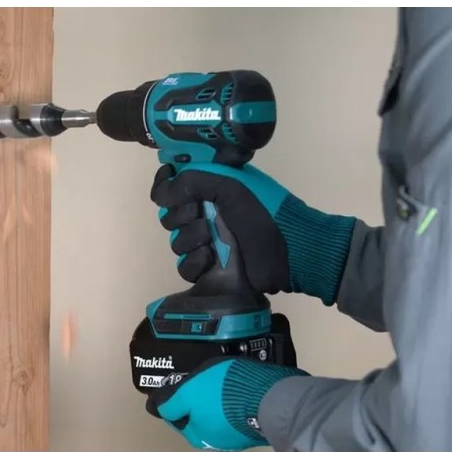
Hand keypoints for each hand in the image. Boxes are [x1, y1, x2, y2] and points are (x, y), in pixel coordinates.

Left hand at [146, 357, 308, 450]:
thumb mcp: (190, 390)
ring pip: (220, 413)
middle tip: (203, 378)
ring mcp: (239, 434)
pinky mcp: (258, 424)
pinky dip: (237, 398)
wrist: (272, 396)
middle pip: (199, 415)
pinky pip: (240, 409)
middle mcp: (218, 442)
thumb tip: (154, 407)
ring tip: (223, 378)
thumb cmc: (225, 393)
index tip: (180, 383)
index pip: (176, 416)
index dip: (175, 398)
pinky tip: (240, 385)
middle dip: (199, 398)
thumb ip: (171, 401)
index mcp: (198, 436)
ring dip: (218, 398)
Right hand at [151, 163, 355, 305]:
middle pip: (168, 216)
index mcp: (209, 190)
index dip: (164, 185)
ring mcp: (206, 243)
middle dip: (182, 216)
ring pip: (176, 243)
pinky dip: (195, 263)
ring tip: (214, 240)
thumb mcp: (230, 186)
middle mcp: (204, 215)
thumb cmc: (264, 211)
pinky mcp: (209, 270)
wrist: (290, 250)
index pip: (171, 185)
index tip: (167, 184)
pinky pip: (184, 268)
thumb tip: (160, 194)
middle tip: (202, 215)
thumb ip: (192, 181)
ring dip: (192, 239)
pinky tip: (211, 258)